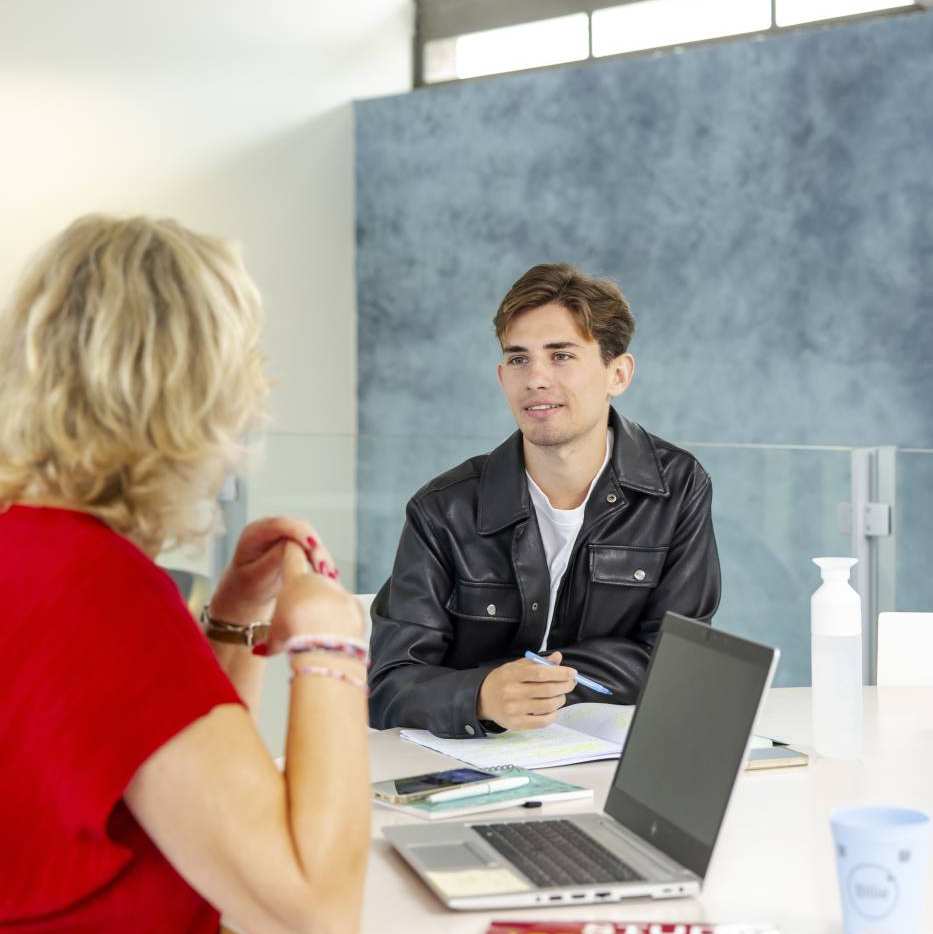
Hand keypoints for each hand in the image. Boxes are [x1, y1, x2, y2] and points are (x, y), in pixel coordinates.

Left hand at [210, 516, 337, 623]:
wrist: (248, 593)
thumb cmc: (248, 586)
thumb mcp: (257, 576)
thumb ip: (273, 558)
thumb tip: (296, 544)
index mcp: (254, 533)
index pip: (279, 524)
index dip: (298, 532)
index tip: (312, 546)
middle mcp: (271, 528)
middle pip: (300, 528)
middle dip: (315, 546)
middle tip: (324, 567)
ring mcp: (285, 534)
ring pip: (311, 537)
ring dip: (322, 554)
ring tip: (329, 575)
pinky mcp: (296, 543)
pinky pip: (313, 547)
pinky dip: (322, 559)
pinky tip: (330, 574)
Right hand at [265, 543, 363, 653]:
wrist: (326, 643)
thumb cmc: (296, 636)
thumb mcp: (276, 637)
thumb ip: (271, 639)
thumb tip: (262, 651)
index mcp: (296, 580)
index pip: (292, 554)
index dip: (291, 548)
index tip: (291, 545)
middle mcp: (320, 579)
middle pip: (314, 577)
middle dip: (309, 591)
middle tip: (304, 610)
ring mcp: (339, 590)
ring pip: (331, 594)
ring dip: (326, 606)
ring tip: (319, 627)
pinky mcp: (354, 604)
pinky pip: (346, 609)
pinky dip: (341, 618)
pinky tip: (335, 632)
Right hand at [477, 652, 575, 730]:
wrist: (482, 699)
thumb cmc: (503, 680)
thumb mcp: (516, 666)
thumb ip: (537, 662)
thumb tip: (558, 657)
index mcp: (512, 674)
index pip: (541, 673)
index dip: (559, 673)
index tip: (572, 673)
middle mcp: (512, 692)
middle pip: (547, 690)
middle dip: (564, 686)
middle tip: (571, 683)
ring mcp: (513, 709)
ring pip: (547, 706)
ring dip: (560, 700)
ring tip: (561, 695)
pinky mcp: (516, 723)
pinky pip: (542, 721)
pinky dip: (553, 715)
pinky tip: (554, 709)